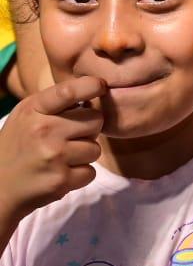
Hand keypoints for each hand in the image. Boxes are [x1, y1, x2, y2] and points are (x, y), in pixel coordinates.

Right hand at [0, 76, 106, 220]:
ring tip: (61, 158)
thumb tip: (95, 89)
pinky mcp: (61, 179)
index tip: (101, 85)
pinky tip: (60, 174)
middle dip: (88, 129)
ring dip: (83, 155)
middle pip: (95, 120)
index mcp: (32, 110)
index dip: (90, 86)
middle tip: (68, 138)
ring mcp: (54, 155)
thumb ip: (55, 104)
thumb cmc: (18, 147)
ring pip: (95, 148)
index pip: (67, 92)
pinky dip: (79, 175)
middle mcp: (43, 130)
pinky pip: (91, 172)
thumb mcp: (26, 116)